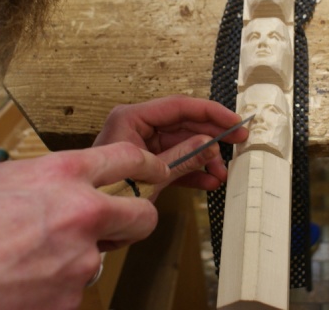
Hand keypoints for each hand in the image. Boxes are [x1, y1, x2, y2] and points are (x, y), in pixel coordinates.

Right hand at [0, 142, 168, 309]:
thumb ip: (41, 180)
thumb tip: (53, 187)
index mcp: (63, 175)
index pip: (127, 159)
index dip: (147, 164)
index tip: (155, 169)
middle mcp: (81, 214)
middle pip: (142, 216)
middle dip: (134, 220)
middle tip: (114, 226)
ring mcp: (80, 261)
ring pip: (99, 258)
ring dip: (75, 260)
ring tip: (29, 262)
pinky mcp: (70, 300)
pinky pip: (73, 290)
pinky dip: (53, 289)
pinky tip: (22, 284)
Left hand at [93, 95, 247, 192]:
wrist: (90, 221)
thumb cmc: (107, 192)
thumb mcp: (150, 176)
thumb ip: (182, 158)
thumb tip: (211, 145)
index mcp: (132, 118)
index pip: (179, 106)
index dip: (210, 112)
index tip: (234, 121)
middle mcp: (138, 126)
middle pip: (185, 124)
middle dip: (212, 138)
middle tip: (239, 142)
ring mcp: (143, 144)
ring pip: (184, 144)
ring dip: (205, 159)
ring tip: (221, 173)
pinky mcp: (147, 163)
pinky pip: (175, 161)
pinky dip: (192, 171)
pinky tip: (209, 181)